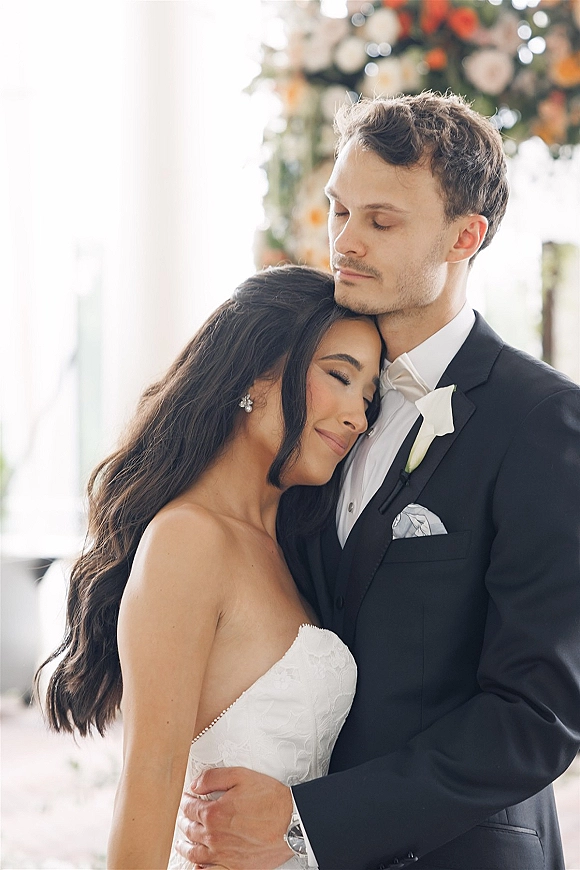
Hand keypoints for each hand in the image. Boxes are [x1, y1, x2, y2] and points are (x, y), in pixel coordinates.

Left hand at [174, 767, 293, 869]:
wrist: (293, 823)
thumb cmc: (271, 800)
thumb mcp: (241, 776)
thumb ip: (213, 777)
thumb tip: (195, 785)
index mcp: (214, 813)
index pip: (190, 807)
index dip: (186, 800)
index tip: (187, 798)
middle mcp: (214, 837)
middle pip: (190, 829)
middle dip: (184, 820)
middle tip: (184, 816)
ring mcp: (223, 855)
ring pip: (194, 853)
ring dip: (185, 846)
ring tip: (183, 841)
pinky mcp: (234, 867)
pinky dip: (200, 869)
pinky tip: (198, 865)